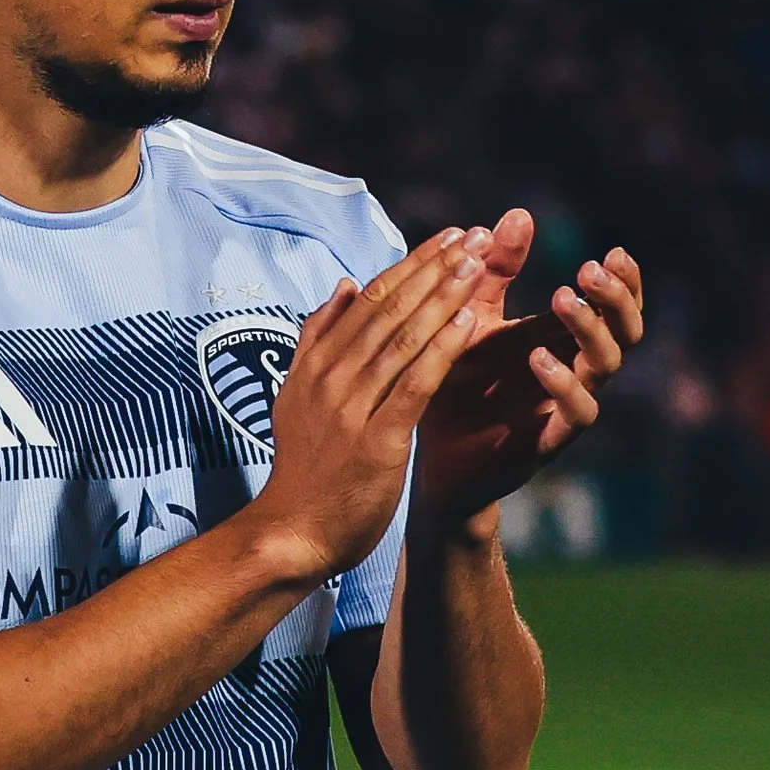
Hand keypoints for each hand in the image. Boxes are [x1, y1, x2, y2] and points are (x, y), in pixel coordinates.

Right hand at [254, 232, 490, 583]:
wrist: (292, 534)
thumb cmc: (305, 470)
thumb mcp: (297, 396)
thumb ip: (316, 339)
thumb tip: (341, 285)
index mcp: (316, 363)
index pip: (368, 298)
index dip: (411, 263)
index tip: (449, 236)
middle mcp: (330, 377)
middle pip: (388, 309)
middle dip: (434, 268)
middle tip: (474, 235)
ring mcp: (351, 408)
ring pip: (402, 338)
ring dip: (442, 296)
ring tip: (477, 264)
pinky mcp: (376, 441)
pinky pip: (414, 384)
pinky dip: (441, 348)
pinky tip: (469, 321)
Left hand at [414, 221, 645, 522]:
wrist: (427, 450)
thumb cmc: (456, 380)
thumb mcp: (472, 315)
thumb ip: (496, 270)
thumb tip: (518, 213)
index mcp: (563, 339)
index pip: (616, 306)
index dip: (625, 282)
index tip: (615, 251)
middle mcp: (574, 370)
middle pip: (625, 332)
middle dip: (617, 299)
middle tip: (591, 269)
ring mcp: (563, 405)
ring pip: (605, 368)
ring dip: (590, 329)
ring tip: (562, 298)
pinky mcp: (545, 439)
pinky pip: (575, 413)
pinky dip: (563, 383)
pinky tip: (540, 356)